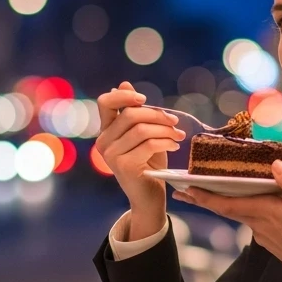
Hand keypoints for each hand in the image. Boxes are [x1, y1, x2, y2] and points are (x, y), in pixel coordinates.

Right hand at [95, 82, 186, 217]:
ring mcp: (111, 155)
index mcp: (106, 131)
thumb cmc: (148, 164)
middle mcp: (103, 142)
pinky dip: (166, 142)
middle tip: (175, 123)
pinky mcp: (123, 166)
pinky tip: (175, 145)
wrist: (149, 198)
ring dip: (165, 130)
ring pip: (141, 129)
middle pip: (130, 115)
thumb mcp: (144, 134)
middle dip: (158, 115)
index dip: (125, 96)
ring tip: (178, 136)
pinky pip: (148, 144)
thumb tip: (124, 84)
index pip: (105, 103)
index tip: (144, 99)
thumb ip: (135, 113)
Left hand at [173, 160, 281, 281]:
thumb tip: (275, 165)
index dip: (205, 196)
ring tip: (202, 192)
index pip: (227, 204)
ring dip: (218, 203)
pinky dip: (238, 209)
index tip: (186, 188)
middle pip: (224, 209)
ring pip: (235, 214)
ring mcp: (261, 234)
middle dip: (202, 199)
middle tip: (181, 189)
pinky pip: (248, 220)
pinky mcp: (267, 239)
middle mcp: (258, 224)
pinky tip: (242, 202)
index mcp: (266, 212)